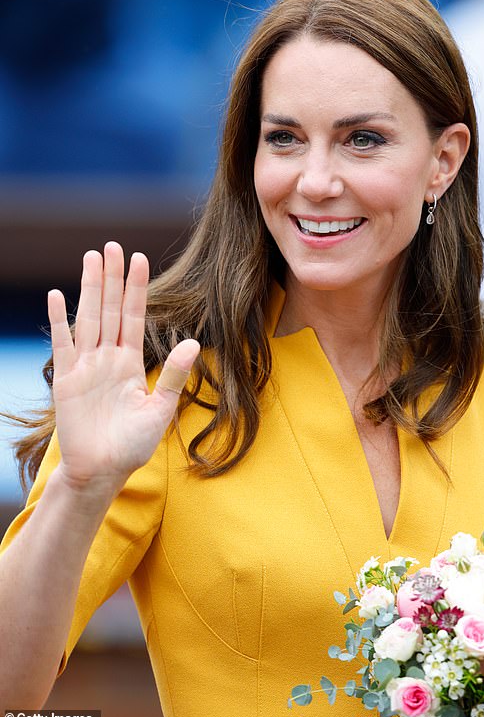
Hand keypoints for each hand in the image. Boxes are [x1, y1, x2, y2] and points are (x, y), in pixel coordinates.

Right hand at [48, 242, 198, 495]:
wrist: (103, 470)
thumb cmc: (133, 444)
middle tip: (112, 245)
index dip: (137, 288)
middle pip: (111, 309)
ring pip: (89, 318)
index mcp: (131, 362)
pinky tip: (56, 295)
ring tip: (91, 258)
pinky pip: (62, 344)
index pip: (135, 316)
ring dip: (90, 288)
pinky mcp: (66, 379)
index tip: (140, 259)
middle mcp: (108, 358)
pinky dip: (59, 320)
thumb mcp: (159, 409)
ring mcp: (86, 366)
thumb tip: (193, 343)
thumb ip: (174, 375)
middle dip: (112, 278)